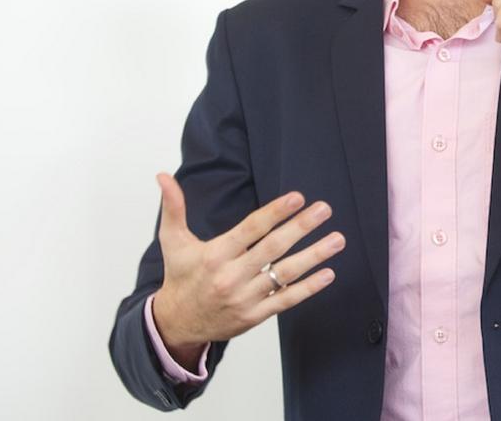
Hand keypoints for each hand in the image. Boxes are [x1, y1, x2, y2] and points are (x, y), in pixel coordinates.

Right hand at [149, 173, 342, 365]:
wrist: (176, 323)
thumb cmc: (180, 276)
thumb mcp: (173, 241)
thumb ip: (173, 207)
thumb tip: (163, 176)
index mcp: (214, 255)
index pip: (250, 229)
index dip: (275, 213)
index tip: (298, 198)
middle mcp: (231, 276)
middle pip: (273, 248)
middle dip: (301, 227)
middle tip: (325, 209)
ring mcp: (245, 298)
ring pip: (285, 274)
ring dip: (314, 256)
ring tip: (337, 239)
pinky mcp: (255, 316)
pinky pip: (286, 300)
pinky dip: (309, 288)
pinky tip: (328, 273)